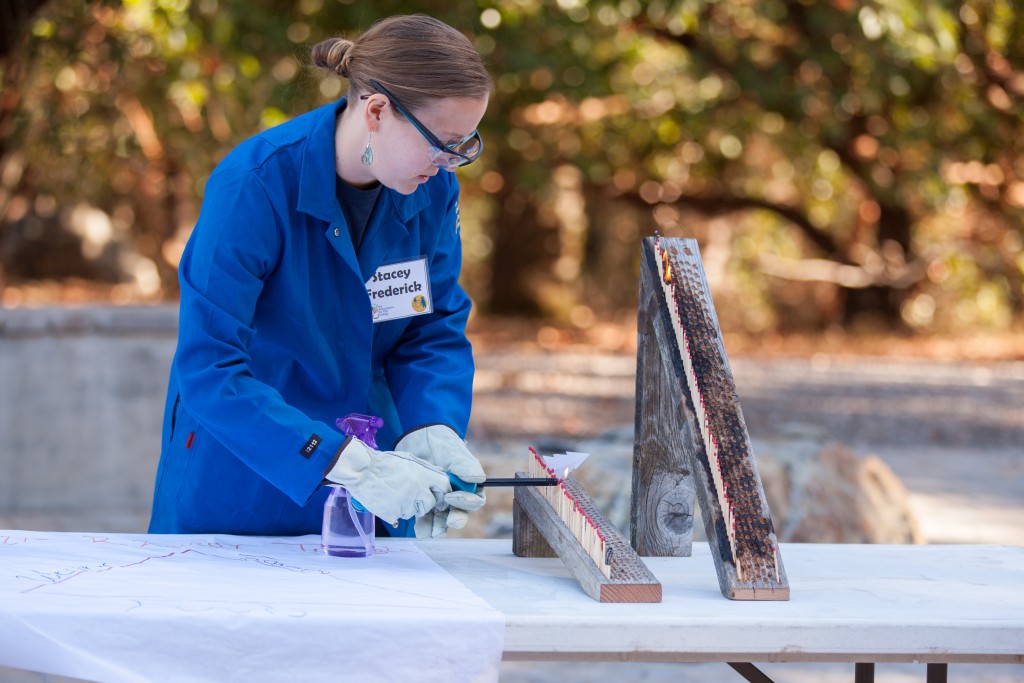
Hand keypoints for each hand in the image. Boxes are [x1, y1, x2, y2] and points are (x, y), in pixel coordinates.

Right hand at [324, 437, 450, 525]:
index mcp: (422, 474)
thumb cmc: (384, 463)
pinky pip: (399, 517)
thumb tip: (440, 476)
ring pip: (414, 512)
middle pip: (430, 503)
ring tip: (395, 495)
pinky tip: (387, 501)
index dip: (443, 491)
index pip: (444, 485)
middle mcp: (416, 490)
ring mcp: (405, 503)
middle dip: (424, 502)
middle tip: (413, 497)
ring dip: (408, 507)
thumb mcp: (409, 459)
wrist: (362, 470)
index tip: (439, 494)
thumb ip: (425, 469)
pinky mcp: (393, 514)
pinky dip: (395, 512)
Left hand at [398, 425, 486, 536]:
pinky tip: (417, 529)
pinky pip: (425, 519)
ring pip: (442, 521)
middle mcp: (456, 498)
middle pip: (459, 515)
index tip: (451, 496)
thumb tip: (479, 478)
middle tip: (448, 521)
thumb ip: (466, 465)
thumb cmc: (442, 443)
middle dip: (454, 520)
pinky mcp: (423, 504)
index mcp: (469, 487)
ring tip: (429, 532)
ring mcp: (439, 502)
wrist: (418, 439)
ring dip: (437, 528)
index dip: (466, 503)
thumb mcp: (455, 451)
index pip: (474, 501)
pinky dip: (422, 526)